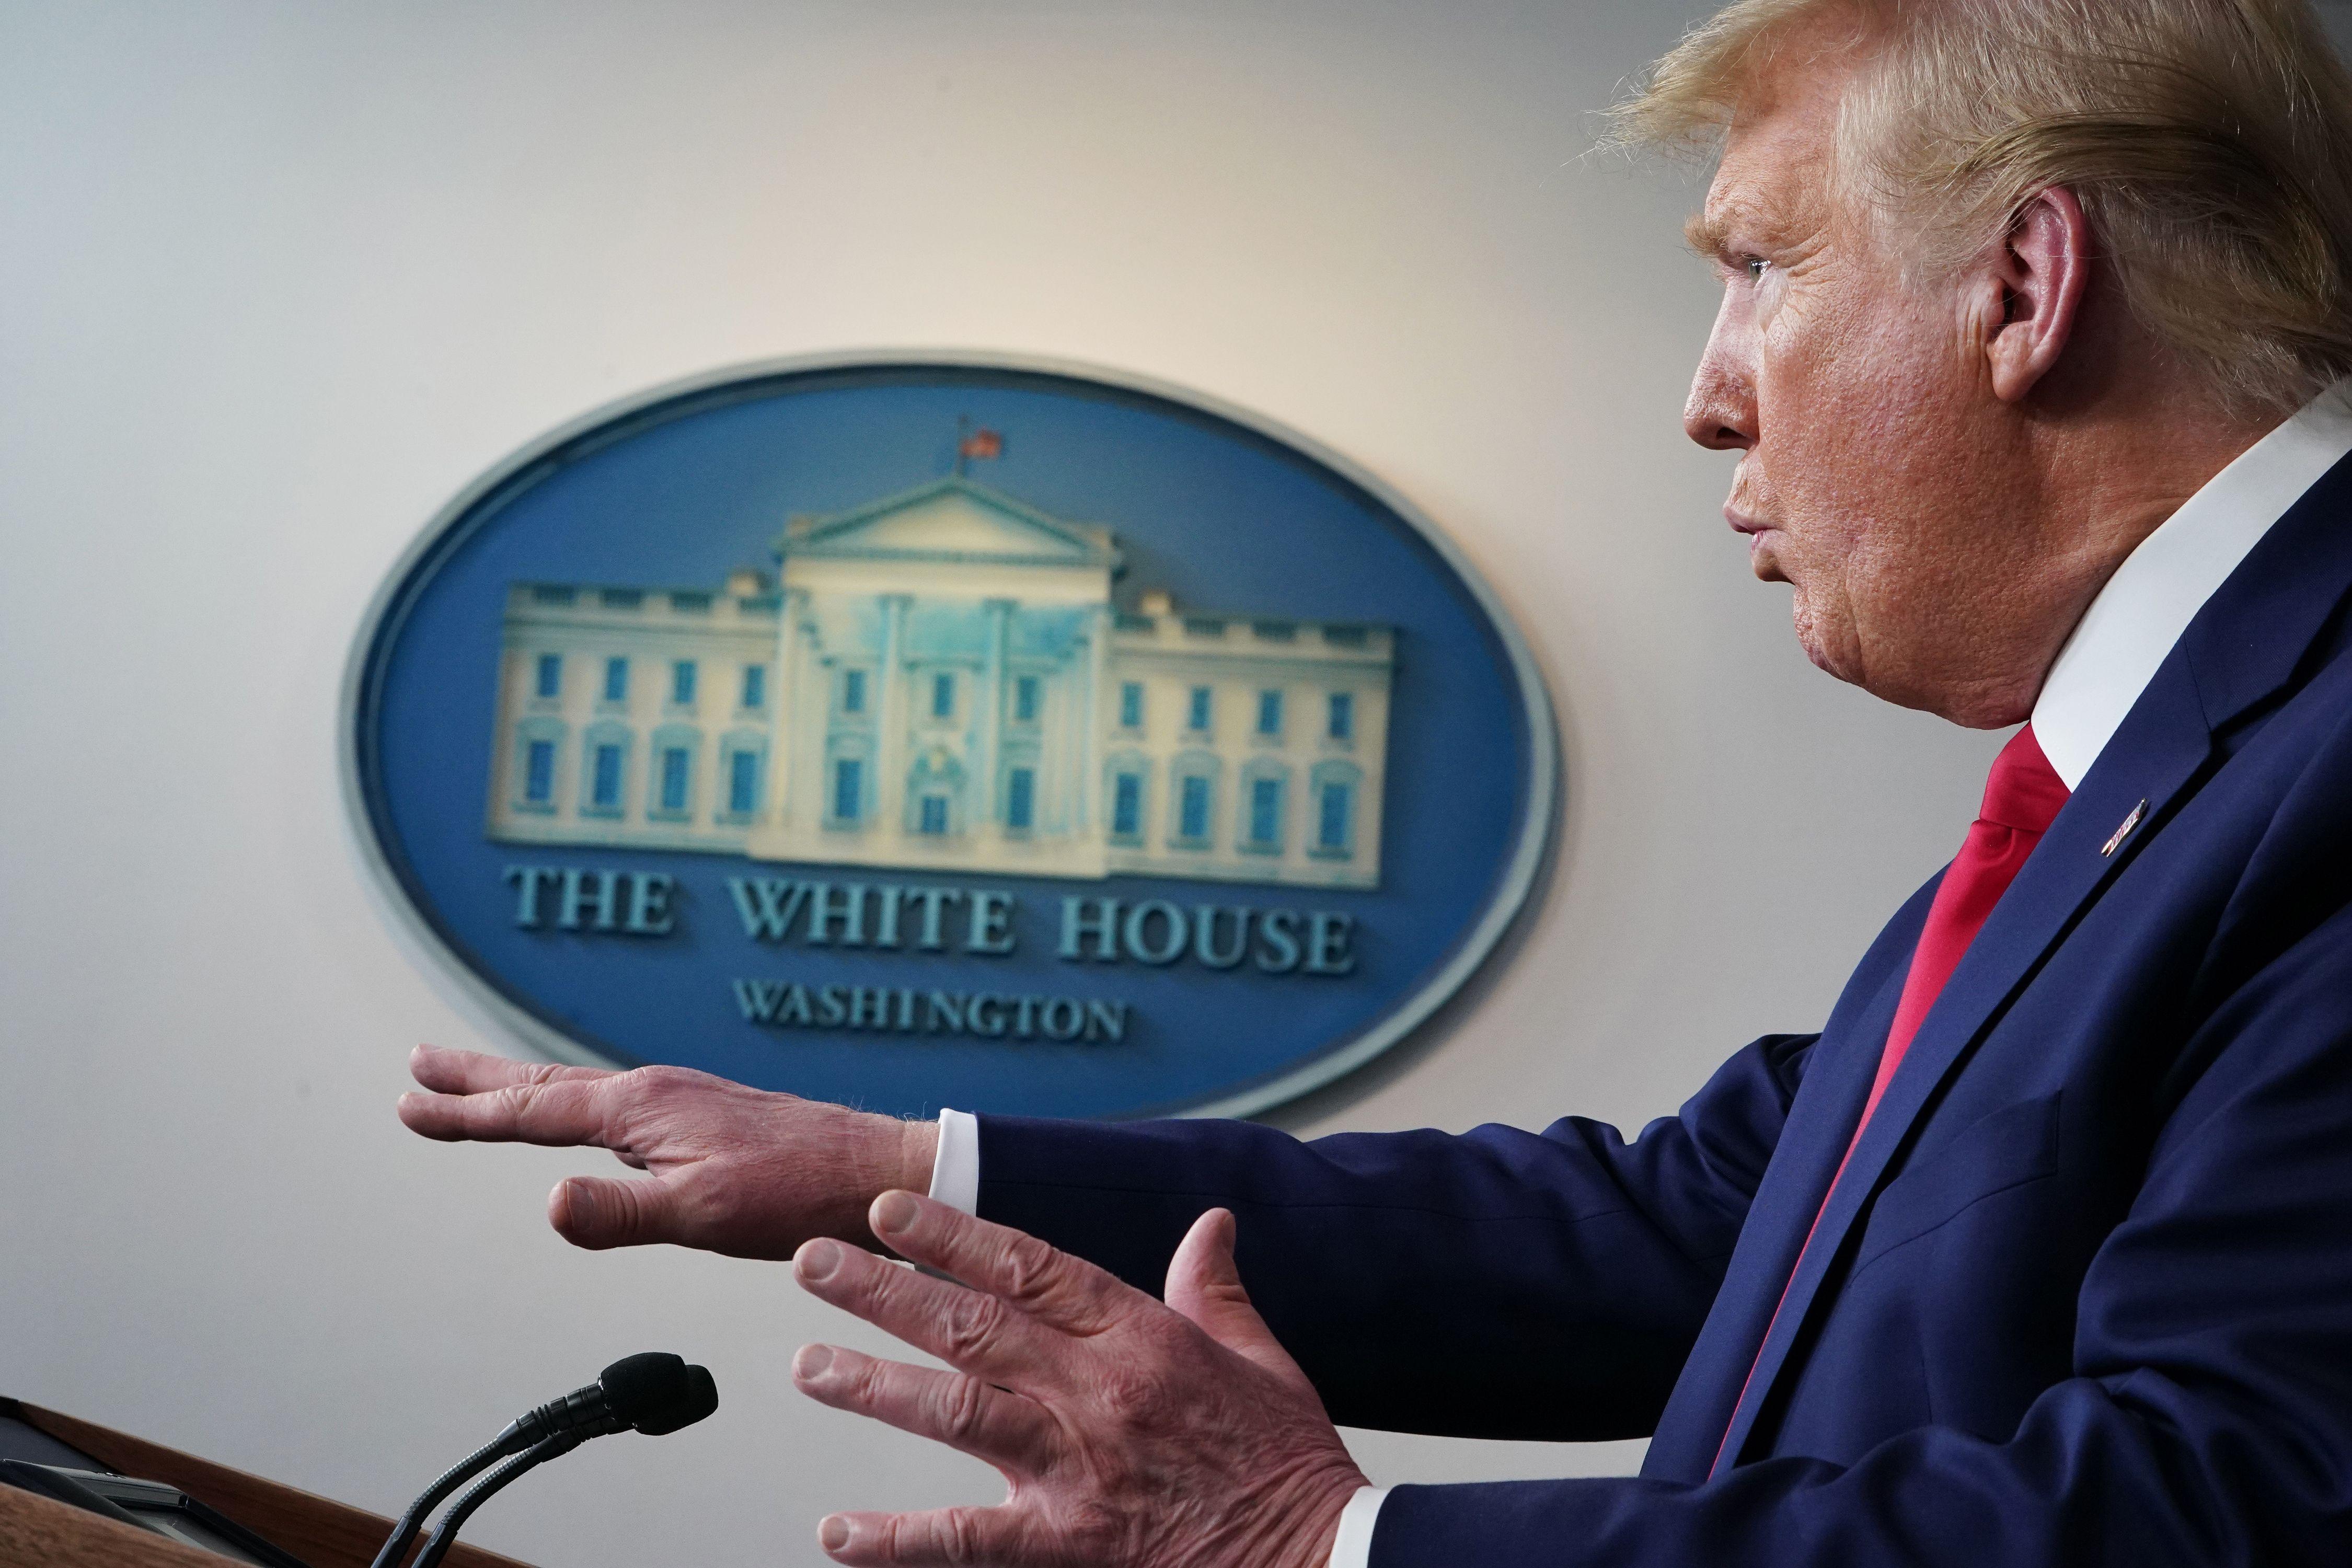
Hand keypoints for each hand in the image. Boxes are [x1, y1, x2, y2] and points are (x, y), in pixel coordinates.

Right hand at [396, 1045, 935, 1258]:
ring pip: (577, 1090)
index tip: (407, 1104)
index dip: (465, 1113)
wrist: (874, 1173)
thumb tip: (547, 1204)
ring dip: (519, 1085)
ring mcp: (678, 1100)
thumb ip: (621, 1212)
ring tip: (476, 1082)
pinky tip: (581, 1114)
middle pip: (542, 1083)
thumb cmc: (798, 1195)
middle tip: (418, 1064)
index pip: (531, 1111)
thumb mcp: (703, 1213)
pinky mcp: (701, 1116)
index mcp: (642, 1107)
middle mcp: (653, 1091)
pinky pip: (611, 1103)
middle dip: (476, 1077)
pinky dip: (570, 1101)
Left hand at [791, 1192, 1367, 1567]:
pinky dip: (896, 1540)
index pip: (1029, 1266)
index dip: (953, 1233)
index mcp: (1144, 1338)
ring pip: (956, 1413)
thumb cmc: (1287, 1461)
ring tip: (808, 1366)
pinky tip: (838, 1532)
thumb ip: (1217, 1289)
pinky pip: (966, 1541)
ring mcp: (1077, 1470)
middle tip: (813, 1260)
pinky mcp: (1068, 1543)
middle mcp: (1100, 1393)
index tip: (889, 1209)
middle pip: (974, 1326)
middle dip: (885, 1289)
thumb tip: (1212, 1223)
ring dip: (874, 1385)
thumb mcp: (1262, 1358)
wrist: (1320, 1558)